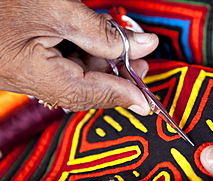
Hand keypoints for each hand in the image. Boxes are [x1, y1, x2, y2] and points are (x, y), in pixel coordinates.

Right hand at [0, 0, 157, 113]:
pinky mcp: (27, 63)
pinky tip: (92, 36)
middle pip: (88, 88)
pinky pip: (64, 66)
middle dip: (117, 74)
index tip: (147, 103)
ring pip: (78, 77)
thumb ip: (102, 33)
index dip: (124, 96)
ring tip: (118, 40)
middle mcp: (32, 83)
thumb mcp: (56, 10)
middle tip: (138, 58)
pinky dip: (84, 53)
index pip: (93, 94)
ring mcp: (29, 74)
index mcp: (38, 76)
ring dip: (102, 60)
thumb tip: (143, 45)